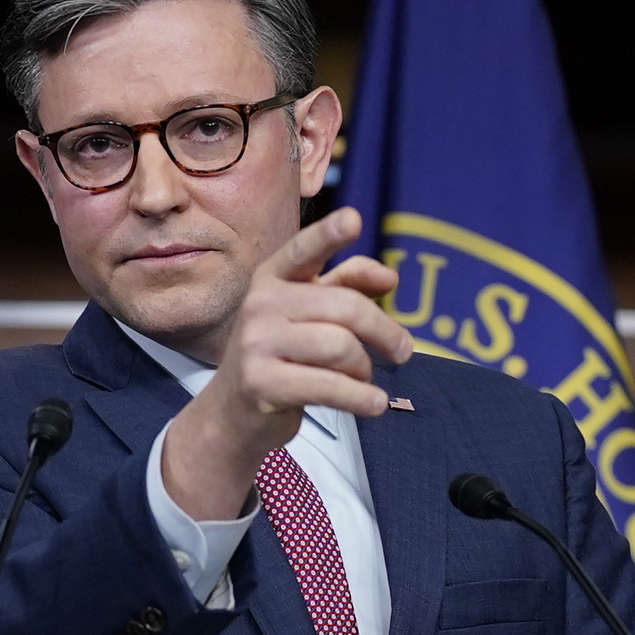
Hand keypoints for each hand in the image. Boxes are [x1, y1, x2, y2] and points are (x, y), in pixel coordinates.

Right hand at [157, 207, 411, 520]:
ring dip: (365, 369)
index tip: (354, 221)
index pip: (303, 250)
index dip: (329, 235)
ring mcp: (256, 343)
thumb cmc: (280, 358)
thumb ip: (345, 287)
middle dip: (384, 332)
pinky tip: (374, 404)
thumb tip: (389, 276)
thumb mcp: (306, 316)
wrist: (231, 414)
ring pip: (341, 347)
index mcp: (272, 278)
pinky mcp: (261, 383)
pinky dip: (361, 398)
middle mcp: (259, 304)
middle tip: (402, 352)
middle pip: (345, 308)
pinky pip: (329, 386)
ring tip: (364, 381)